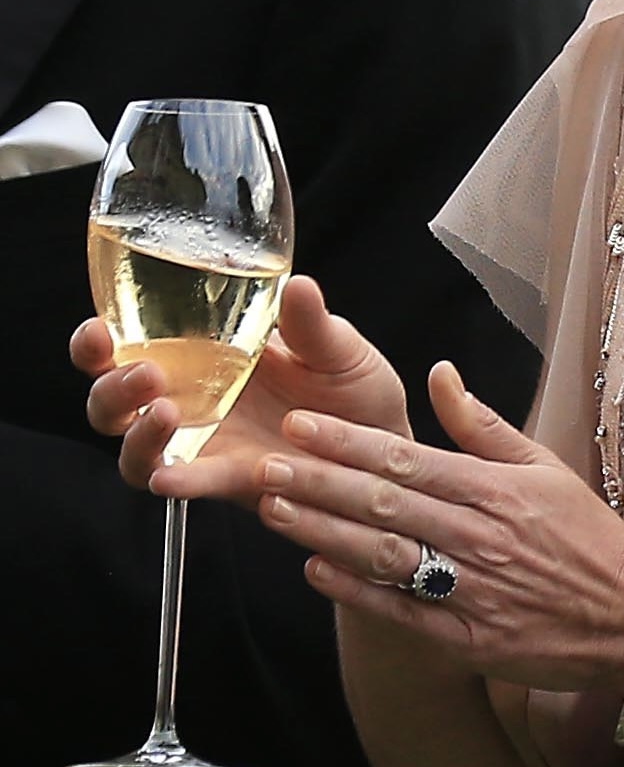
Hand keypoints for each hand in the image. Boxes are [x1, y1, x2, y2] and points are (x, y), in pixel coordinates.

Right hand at [74, 275, 408, 500]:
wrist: (384, 445)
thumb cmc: (353, 388)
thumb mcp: (338, 348)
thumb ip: (312, 324)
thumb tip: (300, 284)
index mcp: (202, 353)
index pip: (129, 341)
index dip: (97, 339)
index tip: (99, 329)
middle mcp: (190, 397)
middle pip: (112, 399)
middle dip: (110, 387)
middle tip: (145, 372)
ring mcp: (205, 442)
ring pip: (135, 447)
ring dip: (138, 432)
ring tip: (167, 413)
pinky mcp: (227, 479)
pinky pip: (190, 481)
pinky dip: (178, 480)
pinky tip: (172, 477)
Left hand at [205, 361, 623, 694]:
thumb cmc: (586, 537)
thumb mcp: (543, 466)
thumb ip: (483, 424)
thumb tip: (439, 373)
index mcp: (494, 488)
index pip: (406, 457)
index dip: (347, 442)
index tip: (301, 425)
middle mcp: (478, 534)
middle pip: (385, 502)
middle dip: (319, 481)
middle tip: (267, 463)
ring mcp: (472, 588)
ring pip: (385, 553)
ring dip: (325, 531)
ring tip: (274, 510)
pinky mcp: (470, 638)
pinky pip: (403, 611)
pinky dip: (358, 592)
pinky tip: (317, 570)